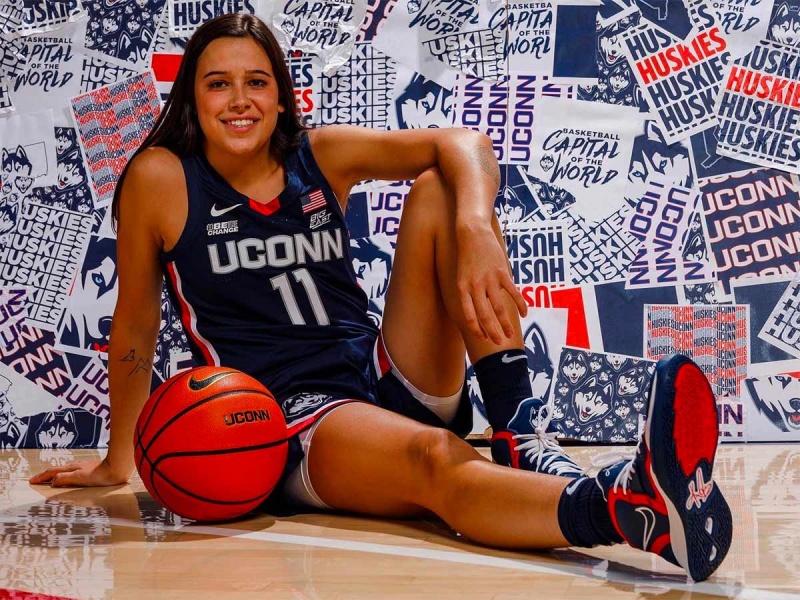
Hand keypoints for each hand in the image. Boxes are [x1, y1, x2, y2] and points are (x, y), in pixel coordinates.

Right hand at [29, 458, 129, 487]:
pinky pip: (74, 472)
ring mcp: (84, 467)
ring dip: (56, 474)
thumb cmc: (100, 475)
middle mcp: (76, 466)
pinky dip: (66, 475)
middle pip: (57, 470)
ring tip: (50, 479)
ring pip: (66, 470)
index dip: (41, 477)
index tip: (32, 481)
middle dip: (46, 475)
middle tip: (37, 480)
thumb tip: (52, 481)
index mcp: (72, 469)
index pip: (52, 472)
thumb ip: (66, 478)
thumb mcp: (80, 478)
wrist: (118, 469)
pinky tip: (71, 477)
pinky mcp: (91, 469)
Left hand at [456, 224, 526, 344]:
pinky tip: (524, 314)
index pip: (469, 315)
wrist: (472, 233)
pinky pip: (513, 292)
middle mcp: (475, 286)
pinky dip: (520, 304)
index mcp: (462, 288)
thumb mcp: (461, 276)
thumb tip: (477, 311)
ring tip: (510, 335)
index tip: (483, 338)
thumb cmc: (466, 256)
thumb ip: (468, 293)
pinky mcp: (502, 272)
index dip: (477, 329)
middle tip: (499, 343)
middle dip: (493, 331)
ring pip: (499, 308)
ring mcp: (489, 279)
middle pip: (485, 315)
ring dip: (506, 324)